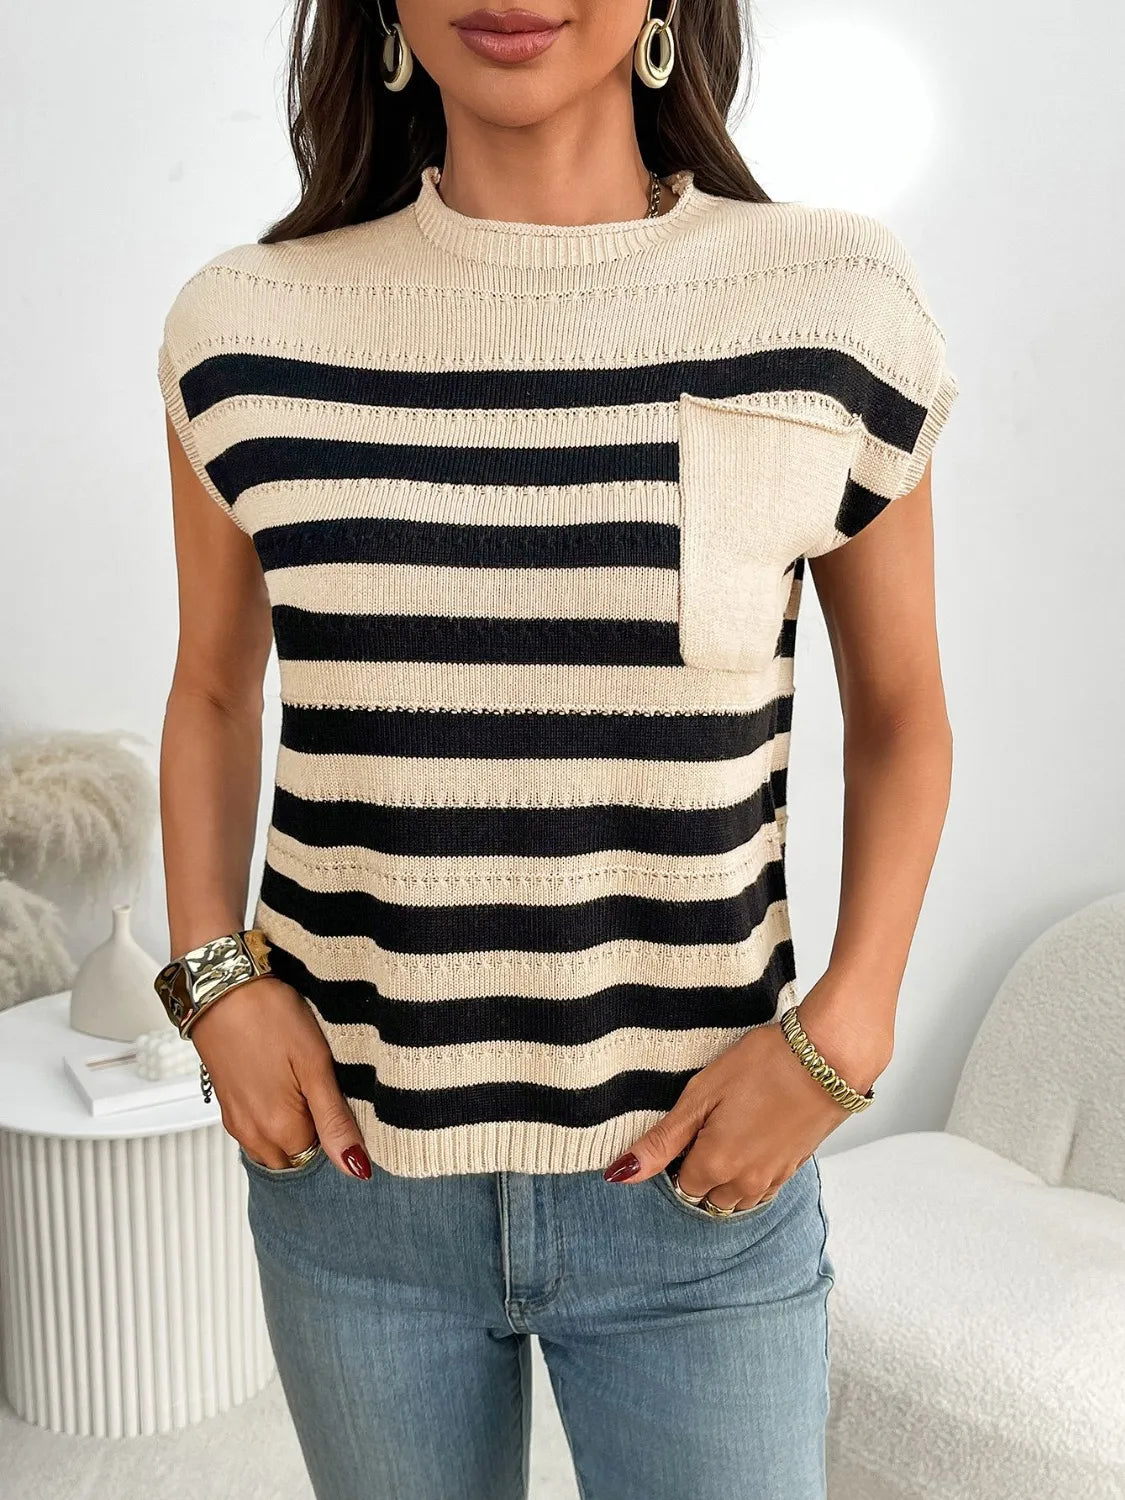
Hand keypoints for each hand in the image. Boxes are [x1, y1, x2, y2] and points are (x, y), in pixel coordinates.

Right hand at [190, 976, 372, 1178]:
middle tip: (325, 1092)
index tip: (342, 1102)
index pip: (322, 1157)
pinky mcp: (227, 1105)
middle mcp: (253, 1134)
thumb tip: (356, 1167)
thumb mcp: (315, 1064)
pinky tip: (282, 1085)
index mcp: (280, 1128)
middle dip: (314, 1137)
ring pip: (274, 1146)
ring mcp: (237, 1121)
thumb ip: (334, 1120)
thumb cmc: (270, 1016)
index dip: (338, 1133)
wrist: (221, 987)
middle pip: (296, 1157)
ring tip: (304, 1086)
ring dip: (293, 1130)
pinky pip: (256, 1131)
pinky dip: (273, 1119)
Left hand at [603, 977, 893, 1209]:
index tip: (684, 1130)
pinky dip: (751, 1174)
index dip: (676, 1160)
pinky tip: (753, 1138)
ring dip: (725, 1178)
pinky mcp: (795, 1168)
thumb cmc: (763, 1066)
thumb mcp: (702, 1094)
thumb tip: (619, 1174)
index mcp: (715, 1166)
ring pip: (736, 1198)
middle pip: (707, 1197)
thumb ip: (662, 1141)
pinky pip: (762, 1188)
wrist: (828, 1059)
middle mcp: (744, 1183)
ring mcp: (773, 1178)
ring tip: (729, 1131)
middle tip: (705, 1127)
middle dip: (699, 1172)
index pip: (681, 1186)